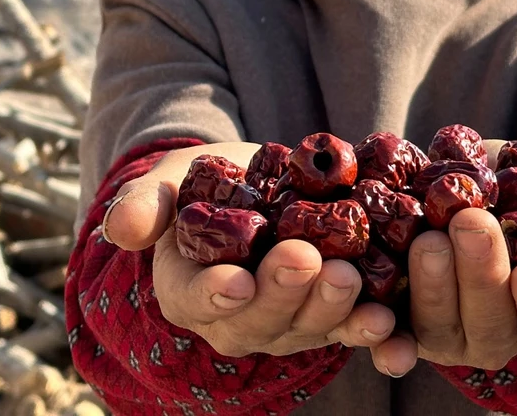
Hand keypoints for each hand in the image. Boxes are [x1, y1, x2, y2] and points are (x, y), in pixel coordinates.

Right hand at [102, 145, 397, 358]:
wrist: (252, 181)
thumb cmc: (202, 184)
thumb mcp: (170, 181)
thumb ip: (145, 203)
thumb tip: (123, 226)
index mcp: (190, 288)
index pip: (197, 298)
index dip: (216, 294)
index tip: (237, 281)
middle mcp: (240, 315)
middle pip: (260, 319)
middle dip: (285, 294)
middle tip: (308, 261)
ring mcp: (290, 318)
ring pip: (310, 326)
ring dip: (333, 310)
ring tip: (352, 279)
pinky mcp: (333, 309)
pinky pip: (353, 329)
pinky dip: (376, 336)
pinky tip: (393, 329)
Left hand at [369, 169, 516, 376]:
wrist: (475, 171)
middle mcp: (493, 329)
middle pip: (489, 324)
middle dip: (481, 277)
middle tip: (472, 224)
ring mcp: (443, 327)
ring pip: (438, 328)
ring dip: (434, 289)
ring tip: (430, 239)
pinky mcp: (398, 315)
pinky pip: (389, 335)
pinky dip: (382, 337)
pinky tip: (376, 322)